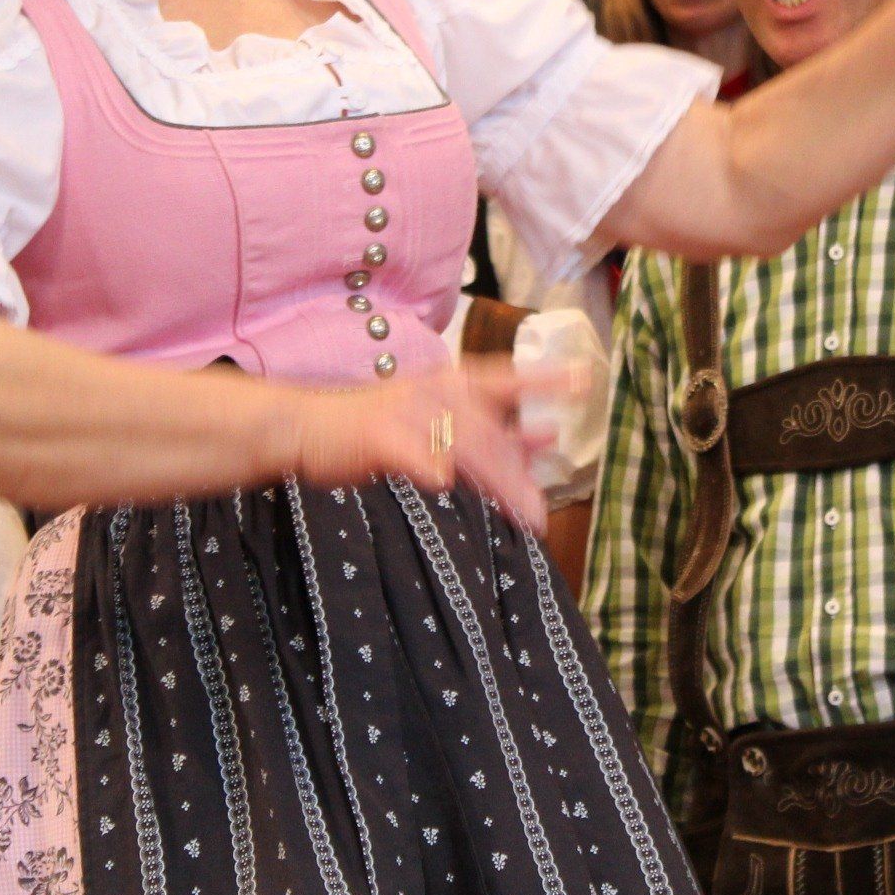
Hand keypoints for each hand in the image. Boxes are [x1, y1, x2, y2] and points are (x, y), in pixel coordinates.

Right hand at [289, 357, 568, 531]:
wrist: (308, 427)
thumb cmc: (374, 427)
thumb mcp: (434, 423)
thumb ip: (486, 434)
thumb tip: (545, 438)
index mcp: (451, 386)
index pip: (508, 380)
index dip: (546, 381)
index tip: (586, 381)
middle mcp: (436, 394)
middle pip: (489, 436)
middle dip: (518, 475)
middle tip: (543, 512)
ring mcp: (408, 414)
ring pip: (462, 449)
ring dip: (494, 482)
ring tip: (522, 513)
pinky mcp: (379, 436)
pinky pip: (411, 454)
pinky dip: (427, 465)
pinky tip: (442, 482)